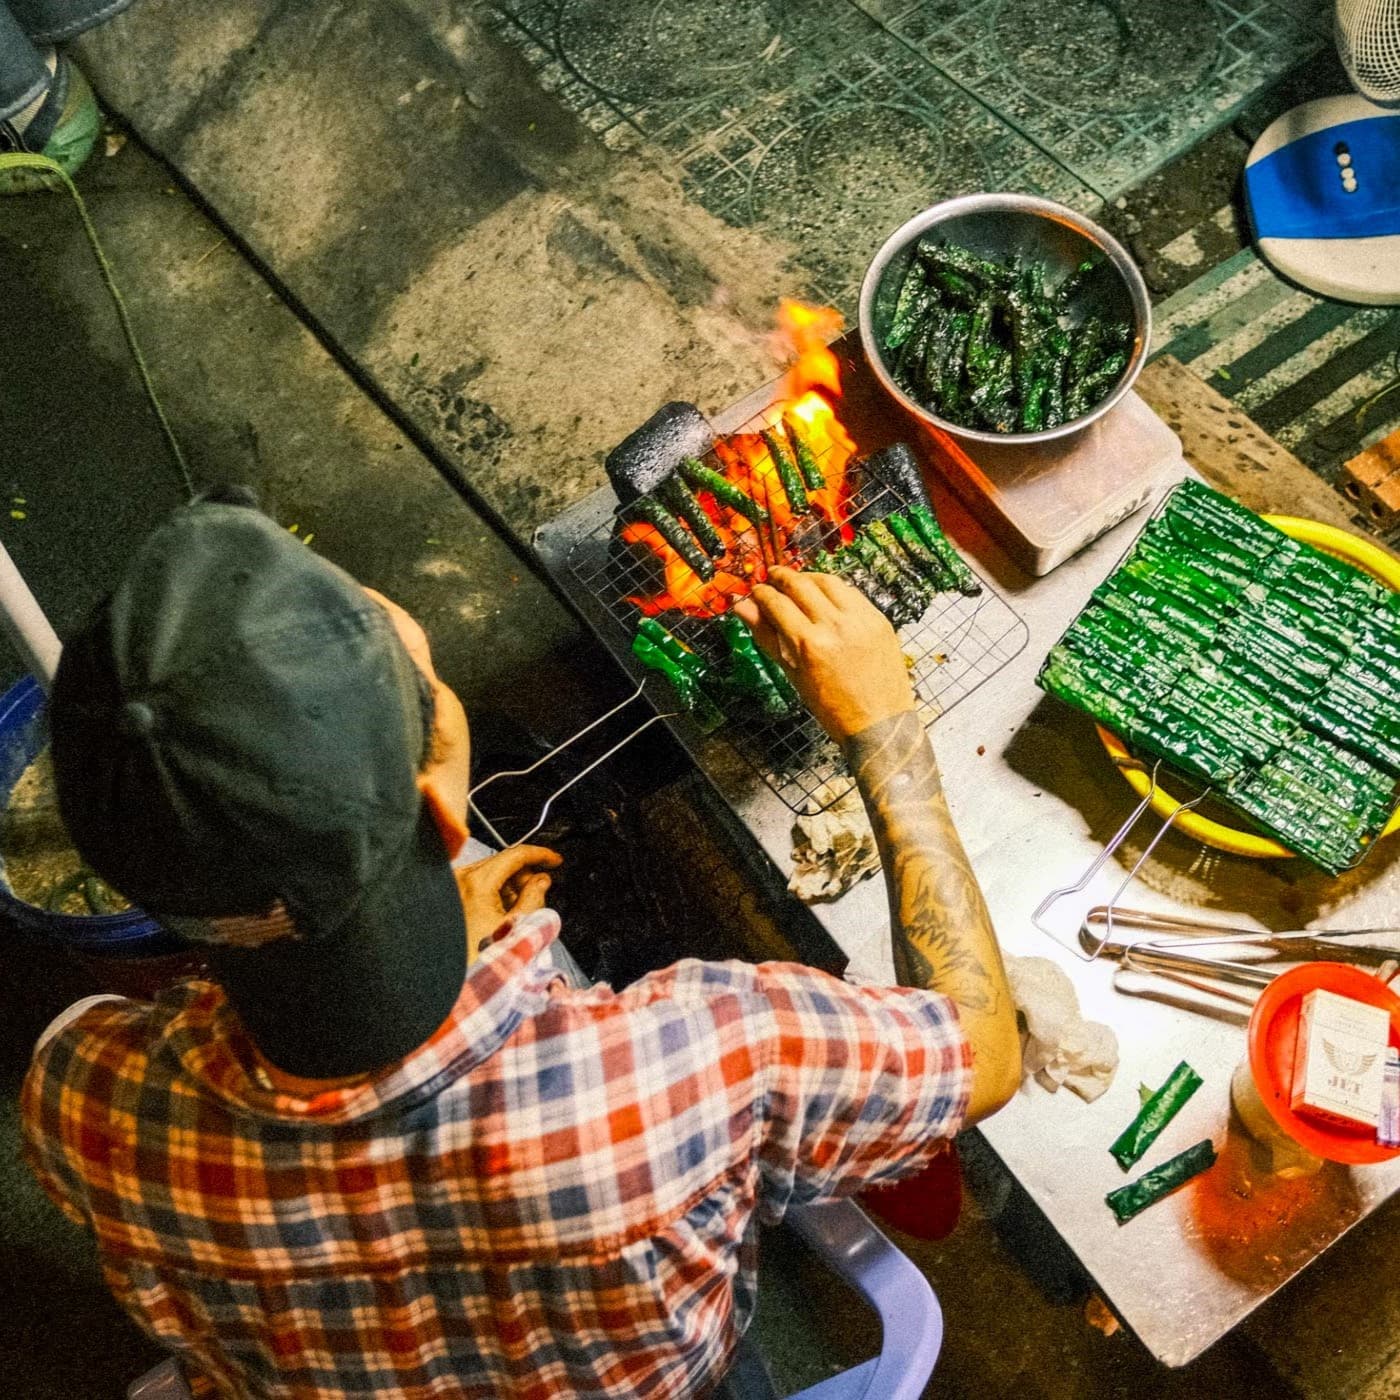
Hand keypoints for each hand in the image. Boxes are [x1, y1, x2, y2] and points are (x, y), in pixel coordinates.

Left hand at [455, 845, 561, 955]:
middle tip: (541, 890)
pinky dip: (493, 893)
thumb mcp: (518, 927)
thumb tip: (541, 882)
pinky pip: (476, 885)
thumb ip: (534, 897)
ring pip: (489, 874)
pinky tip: (502, 913)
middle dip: (525, 875)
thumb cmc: (477, 960)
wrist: (449, 985)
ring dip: (509, 885)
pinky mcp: (447, 900)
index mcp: (477, 883)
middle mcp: (459, 880)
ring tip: (520, 909)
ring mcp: (451, 889)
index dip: (540, 854)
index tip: (554, 860)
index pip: (515, 855)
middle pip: (501, 863)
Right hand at [733, 567, 915, 743]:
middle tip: (772, 576)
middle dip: (782, 577)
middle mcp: (835, 626)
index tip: (756, 591)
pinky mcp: (879, 619)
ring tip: (798, 581)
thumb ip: (767, 637)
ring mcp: (861, 620)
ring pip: (828, 581)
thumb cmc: (833, 707)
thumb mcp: (793, 675)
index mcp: (809, 644)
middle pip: (801, 585)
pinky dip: (834, 589)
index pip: (777, 603)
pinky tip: (825, 594)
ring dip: (808, 577)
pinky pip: (852, 592)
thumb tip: (743, 609)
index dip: (762, 593)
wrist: (879, 722)